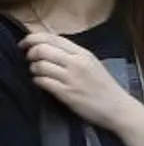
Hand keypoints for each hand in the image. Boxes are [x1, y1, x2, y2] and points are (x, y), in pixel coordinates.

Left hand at [21, 33, 139, 132]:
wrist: (117, 107)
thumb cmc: (104, 86)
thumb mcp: (92, 63)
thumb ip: (73, 54)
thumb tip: (48, 47)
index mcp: (83, 53)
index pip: (52, 38)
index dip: (33, 38)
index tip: (25, 44)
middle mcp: (77, 63)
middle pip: (42, 49)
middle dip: (30, 53)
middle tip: (29, 59)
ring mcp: (71, 78)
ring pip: (39, 65)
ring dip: (33, 69)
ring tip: (38, 73)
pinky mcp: (66, 93)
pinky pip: (42, 81)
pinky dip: (37, 81)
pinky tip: (42, 83)